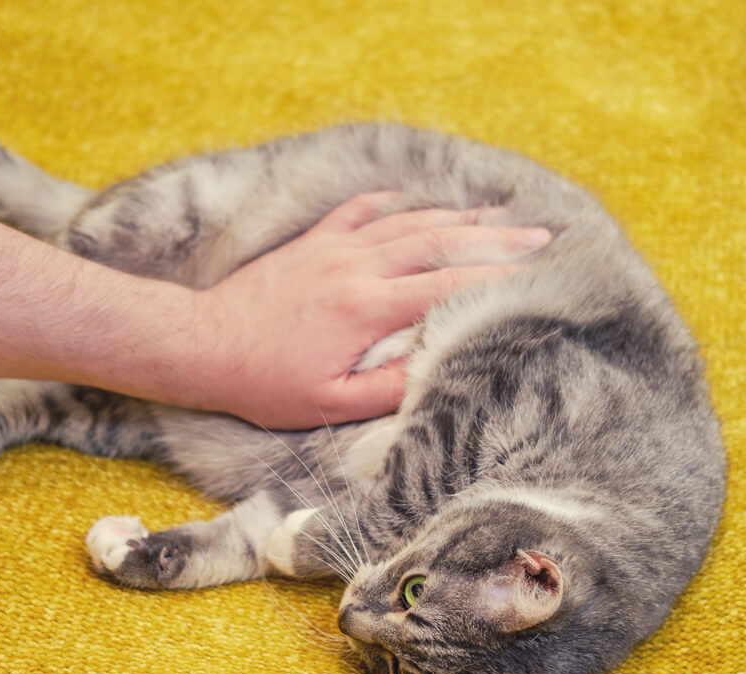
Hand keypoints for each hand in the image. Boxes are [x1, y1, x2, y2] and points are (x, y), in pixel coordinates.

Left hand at [190, 192, 550, 428]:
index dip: (497, 280)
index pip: (449, 286)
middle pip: (440, 242)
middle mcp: (357, 267)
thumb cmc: (264, 382)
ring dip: (456, 216)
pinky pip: (361, 210)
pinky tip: (413, 199)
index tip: (537, 275)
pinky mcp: (312, 242)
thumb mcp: (329, 402)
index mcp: (367, 308)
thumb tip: (437, 370)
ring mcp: (334, 248)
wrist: (203, 345)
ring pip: (408, 221)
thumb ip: (387, 388)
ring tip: (498, 213)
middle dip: (495, 238)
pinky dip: (393, 202)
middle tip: (541, 235)